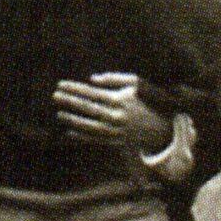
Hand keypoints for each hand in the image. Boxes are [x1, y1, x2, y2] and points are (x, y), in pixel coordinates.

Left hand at [53, 72, 173, 153]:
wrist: (165, 127)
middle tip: (55, 96)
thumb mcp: (137, 85)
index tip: (61, 85)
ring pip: (90, 126)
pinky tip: (70, 132)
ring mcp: (117, 130)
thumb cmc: (150, 102)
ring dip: (73, 120)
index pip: (91, 93)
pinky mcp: (118, 141)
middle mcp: (116, 116)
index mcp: (120, 100)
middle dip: (70, 102)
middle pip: (88, 108)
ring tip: (59, 114)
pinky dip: (83, 136)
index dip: (74, 88)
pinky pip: (97, 139)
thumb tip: (92, 79)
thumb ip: (115, 79)